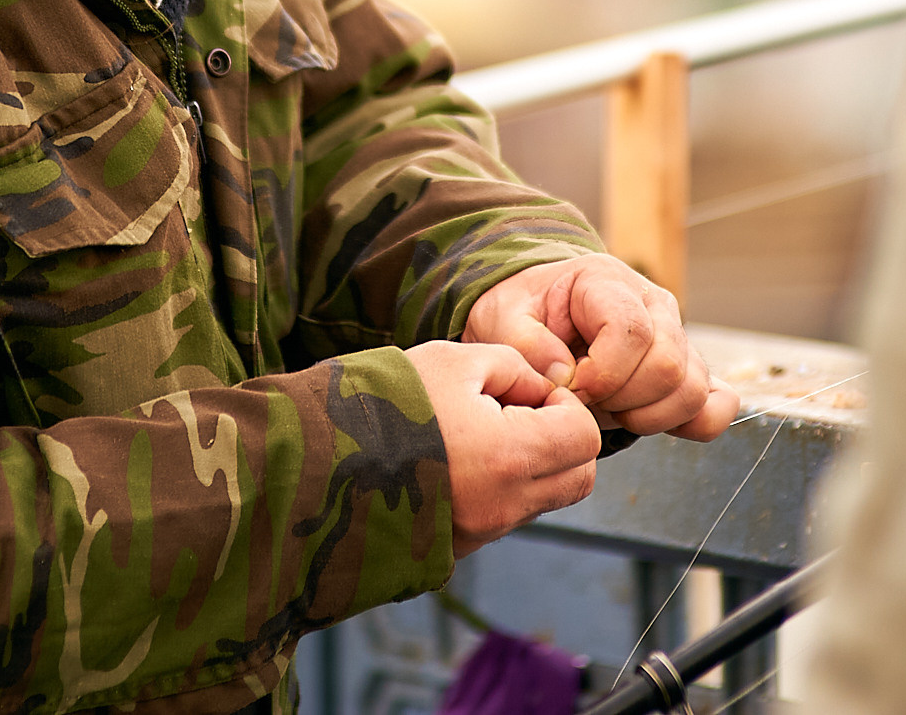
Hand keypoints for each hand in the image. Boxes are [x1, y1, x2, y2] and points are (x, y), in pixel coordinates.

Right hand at [403, 339, 601, 557]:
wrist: (320, 457)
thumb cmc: (385, 400)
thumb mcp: (453, 360)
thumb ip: (514, 367)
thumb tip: (542, 390)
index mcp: (510, 455)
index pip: (585, 437)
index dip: (567, 406)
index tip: (531, 392)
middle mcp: (505, 504)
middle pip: (579, 478)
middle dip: (564, 440)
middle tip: (520, 412)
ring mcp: (482, 531)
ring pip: (545, 499)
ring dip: (534, 466)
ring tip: (482, 434)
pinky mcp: (460, 545)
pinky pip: (507, 516)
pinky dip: (503, 489)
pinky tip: (461, 460)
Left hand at [462, 255, 738, 441]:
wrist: (540, 312)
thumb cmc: (522, 313)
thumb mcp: (502, 318)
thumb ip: (524, 344)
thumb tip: (564, 375)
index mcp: (606, 283)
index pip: (631, 331)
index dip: (602, 373)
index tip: (570, 388)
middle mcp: (654, 304)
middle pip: (668, 364)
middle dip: (622, 399)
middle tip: (586, 401)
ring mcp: (677, 336)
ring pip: (692, 389)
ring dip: (647, 416)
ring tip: (607, 409)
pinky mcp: (689, 369)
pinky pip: (718, 404)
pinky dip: (690, 423)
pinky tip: (644, 420)